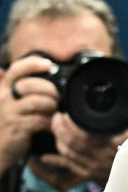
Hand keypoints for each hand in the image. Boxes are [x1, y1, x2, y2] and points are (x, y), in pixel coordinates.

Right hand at [0, 55, 58, 172]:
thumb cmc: (11, 125)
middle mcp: (3, 99)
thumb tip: (44, 73)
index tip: (49, 64)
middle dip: (51, 90)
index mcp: (4, 90)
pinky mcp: (16, 128)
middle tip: (58, 98)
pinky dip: (50, 122)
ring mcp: (9, 113)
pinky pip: (39, 120)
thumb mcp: (12, 104)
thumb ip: (24, 90)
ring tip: (54, 112)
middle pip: (32, 85)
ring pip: (38, 102)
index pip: (16, 70)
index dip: (33, 64)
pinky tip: (52, 125)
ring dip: (52, 106)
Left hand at [42, 107, 127, 185]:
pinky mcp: (90, 174)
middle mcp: (104, 157)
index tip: (67, 113)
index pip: (85, 135)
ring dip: (58, 139)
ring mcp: (95, 167)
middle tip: (58, 117)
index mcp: (116, 144)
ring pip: (67, 153)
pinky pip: (68, 166)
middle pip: (72, 143)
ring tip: (57, 127)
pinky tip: (46, 156)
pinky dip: (55, 160)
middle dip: (60, 128)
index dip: (71, 124)